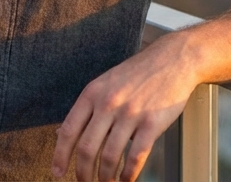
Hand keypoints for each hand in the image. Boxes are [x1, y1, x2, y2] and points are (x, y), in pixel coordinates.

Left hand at [52, 31, 199, 181]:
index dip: (60, 155)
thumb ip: (87, 108)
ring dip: (105, 177)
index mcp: (92, 93)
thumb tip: (62, 134)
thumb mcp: (105, 83)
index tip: (57, 172)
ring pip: (110, 156)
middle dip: (82, 172)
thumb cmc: (138, 74)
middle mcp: (108, 103)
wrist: (173, 60)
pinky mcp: (152, 123)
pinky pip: (136, 156)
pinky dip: (129, 174)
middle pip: (87, 148)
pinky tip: (126, 179)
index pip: (69, 130)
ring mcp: (130, 113)